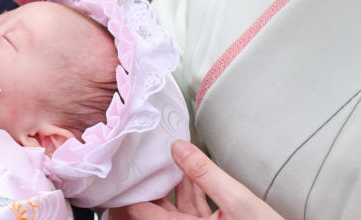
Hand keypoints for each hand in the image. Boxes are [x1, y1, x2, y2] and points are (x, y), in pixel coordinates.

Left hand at [107, 141, 283, 219]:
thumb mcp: (237, 201)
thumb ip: (206, 174)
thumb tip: (177, 147)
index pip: (144, 212)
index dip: (131, 190)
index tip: (122, 168)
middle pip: (159, 208)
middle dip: (153, 182)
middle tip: (143, 155)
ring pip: (179, 205)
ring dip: (174, 182)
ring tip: (166, 155)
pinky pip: (195, 207)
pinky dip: (193, 188)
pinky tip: (190, 169)